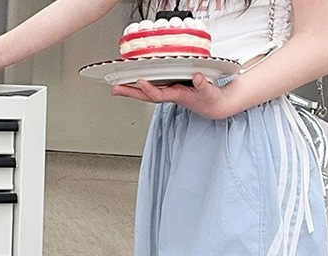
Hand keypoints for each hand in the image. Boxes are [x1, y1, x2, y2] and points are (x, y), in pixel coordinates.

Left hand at [110, 73, 232, 119]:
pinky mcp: (169, 87)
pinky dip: (140, 84)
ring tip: (116, 87)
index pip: (160, 94)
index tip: (141, 81)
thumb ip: (203, 85)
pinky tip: (130, 81)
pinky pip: (151, 86)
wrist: (213, 106)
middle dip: (130, 92)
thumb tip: (197, 78)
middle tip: (114, 89)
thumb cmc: (210, 99)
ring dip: (131, 89)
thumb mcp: (209, 92)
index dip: (150, 89)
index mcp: (178, 96)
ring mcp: (168, 91)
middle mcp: (169, 94)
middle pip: (146, 95)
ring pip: (146, 92)